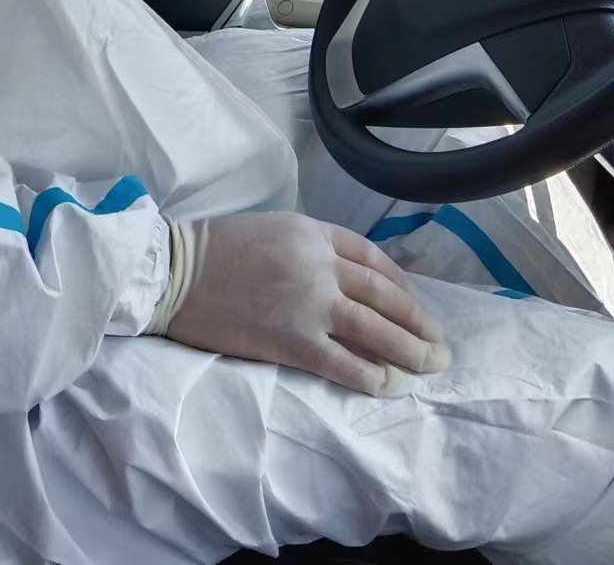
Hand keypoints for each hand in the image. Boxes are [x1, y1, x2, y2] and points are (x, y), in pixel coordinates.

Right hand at [165, 211, 448, 394]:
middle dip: (418, 321)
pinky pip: (345, 363)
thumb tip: (342, 278)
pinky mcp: (294, 340)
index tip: (415, 304)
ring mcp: (310, 303)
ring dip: (409, 351)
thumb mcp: (271, 229)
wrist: (174, 272)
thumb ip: (309, 248)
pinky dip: (371, 376)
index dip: (401, 284)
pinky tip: (385, 385)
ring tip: (429, 366)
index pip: (372, 258)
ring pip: (376, 330)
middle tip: (439, 343)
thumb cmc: (214, 248)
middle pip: (384, 295)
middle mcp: (320, 264)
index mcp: (313, 232)